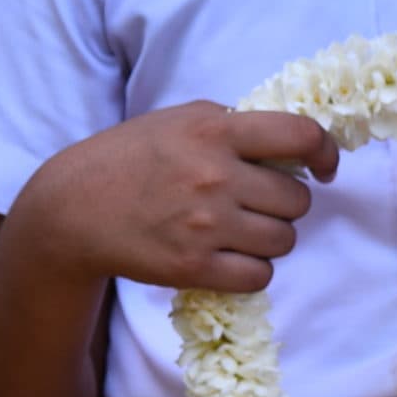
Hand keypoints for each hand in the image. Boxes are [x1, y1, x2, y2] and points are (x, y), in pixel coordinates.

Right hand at [16, 102, 335, 292]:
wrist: (71, 209)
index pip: (302, 135)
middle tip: (254, 203)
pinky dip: (252, 270)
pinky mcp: (193, 266)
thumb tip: (295, 141)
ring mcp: (205, 224)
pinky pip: (259, 275)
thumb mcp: (180, 120)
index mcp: (214, 130)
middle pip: (299, 200)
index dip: (325, 152)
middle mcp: (215, 175)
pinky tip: (229, 256)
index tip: (323, 168)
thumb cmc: (130, 158)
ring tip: (239, 229)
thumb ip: (235, 124)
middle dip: (285, 203)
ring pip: (285, 240)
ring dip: (270, 238)